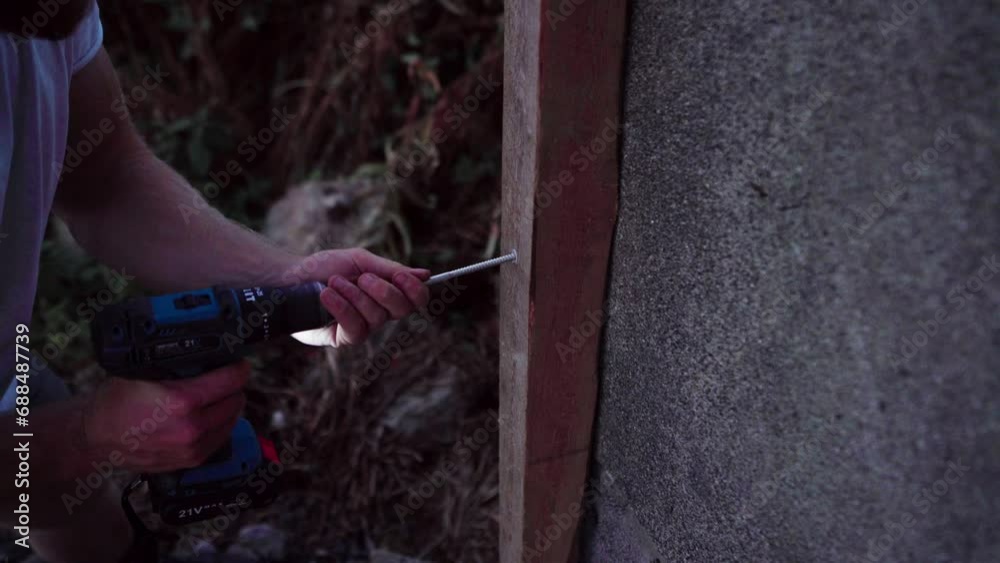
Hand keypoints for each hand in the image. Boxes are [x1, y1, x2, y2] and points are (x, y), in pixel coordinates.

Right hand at [82, 362, 248, 471]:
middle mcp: (191, 427)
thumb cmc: (115, 403)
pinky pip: (220, 439)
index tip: (240, 364)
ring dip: (230, 406)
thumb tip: (202, 350)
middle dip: (234, 387)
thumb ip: (173, 363)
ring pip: (231, 421)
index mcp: (181, 401)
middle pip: (234, 401)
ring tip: (221, 396)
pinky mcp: (190, 460)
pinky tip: (214, 415)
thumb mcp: (141, 371)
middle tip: (228, 378)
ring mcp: (192, 447)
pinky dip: (221, 425)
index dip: (238, 369)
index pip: (229, 381)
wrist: (96, 438)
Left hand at [282, 248, 430, 345]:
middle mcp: (379, 313)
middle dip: (383, 291)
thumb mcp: (359, 261)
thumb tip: (425, 274)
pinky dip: (341, 308)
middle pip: (401, 309)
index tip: (401, 277)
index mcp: (387, 293)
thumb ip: (390, 269)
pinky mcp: (343, 339)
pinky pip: (355, 328)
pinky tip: (326, 295)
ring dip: (354, 295)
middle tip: (362, 277)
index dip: (415, 291)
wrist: (289, 278)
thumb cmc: (324, 268)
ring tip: (333, 282)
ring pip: (376, 317)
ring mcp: (362, 328)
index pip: (416, 300)